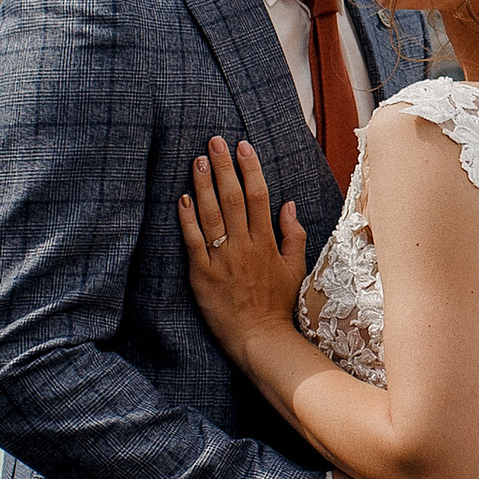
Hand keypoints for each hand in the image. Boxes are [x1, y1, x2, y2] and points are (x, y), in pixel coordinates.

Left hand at [179, 138, 306, 360]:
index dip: (250, 168)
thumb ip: (293, 235)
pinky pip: (194, 242)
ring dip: (204, 185)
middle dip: (223, 167)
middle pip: (232, 198)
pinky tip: (183, 199)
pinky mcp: (203, 274)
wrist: (259, 338)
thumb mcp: (295, 268)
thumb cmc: (277, 305)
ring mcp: (222, 259)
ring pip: (212, 214)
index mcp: (266, 242)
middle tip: (213, 141)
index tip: (242, 146)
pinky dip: (188, 220)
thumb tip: (288, 204)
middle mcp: (245, 245)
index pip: (258, 196)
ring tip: (198, 160)